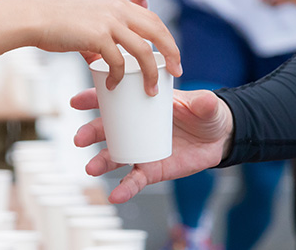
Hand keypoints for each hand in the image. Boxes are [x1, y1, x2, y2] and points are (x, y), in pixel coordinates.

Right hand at [29, 0, 180, 93]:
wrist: (35, 18)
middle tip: (176, 72)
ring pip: (143, 50)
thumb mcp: (90, 18)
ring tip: (150, 90)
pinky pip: (118, 62)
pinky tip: (113, 86)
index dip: (167, 38)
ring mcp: (109, 21)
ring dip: (150, 73)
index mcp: (119, 2)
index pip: (153, 19)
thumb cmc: (59, 23)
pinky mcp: (97, 36)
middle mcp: (118, 8)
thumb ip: (107, 31)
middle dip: (171, 54)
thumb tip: (117, 59)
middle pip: (158, 31)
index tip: (172, 57)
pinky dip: (119, 77)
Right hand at [71, 88, 231, 202]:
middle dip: (89, 133)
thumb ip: (205, 103)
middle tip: (80, 138)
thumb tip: (206, 101)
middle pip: (107, 130)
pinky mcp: (152, 170)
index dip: (94, 99)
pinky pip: (134, 180)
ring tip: (91, 168)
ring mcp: (142, 149)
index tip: (76, 101)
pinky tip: (115, 196)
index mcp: (143, 104)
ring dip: (100, 163)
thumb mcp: (207, 104)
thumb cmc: (206, 114)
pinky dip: (124, 189)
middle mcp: (137, 127)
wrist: (218, 138)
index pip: (115, 100)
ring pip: (114, 157)